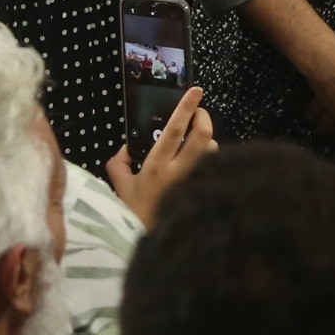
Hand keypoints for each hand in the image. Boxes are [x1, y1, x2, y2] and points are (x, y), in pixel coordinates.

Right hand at [104, 87, 215, 221]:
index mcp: (157, 168)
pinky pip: (215, 164)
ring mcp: (198, 180)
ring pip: (212, 148)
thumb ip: (119, 164)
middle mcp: (181, 172)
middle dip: (203, 116)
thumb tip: (126, 147)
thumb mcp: (121, 190)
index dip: (186, 107)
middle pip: (203, 133)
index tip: (195, 90)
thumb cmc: (137, 215)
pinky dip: (209, 158)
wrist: (158, 244)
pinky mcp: (209, 187)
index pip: (176, 130)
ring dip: (205, 140)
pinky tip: (200, 163)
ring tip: (194, 144)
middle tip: (198, 111)